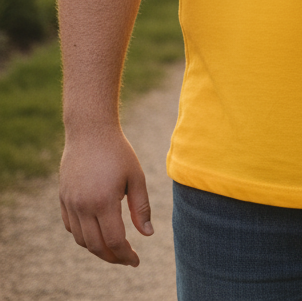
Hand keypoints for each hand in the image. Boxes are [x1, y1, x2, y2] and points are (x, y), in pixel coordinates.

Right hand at [59, 128, 152, 265]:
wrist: (90, 131)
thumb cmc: (118, 152)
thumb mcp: (136, 177)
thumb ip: (141, 208)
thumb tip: (148, 234)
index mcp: (104, 202)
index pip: (114, 241)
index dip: (126, 255)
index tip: (136, 261)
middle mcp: (83, 206)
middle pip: (96, 246)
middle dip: (112, 257)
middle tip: (127, 259)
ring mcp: (70, 203)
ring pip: (81, 240)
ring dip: (97, 249)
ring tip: (114, 248)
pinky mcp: (63, 198)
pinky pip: (70, 227)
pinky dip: (83, 236)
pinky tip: (97, 233)